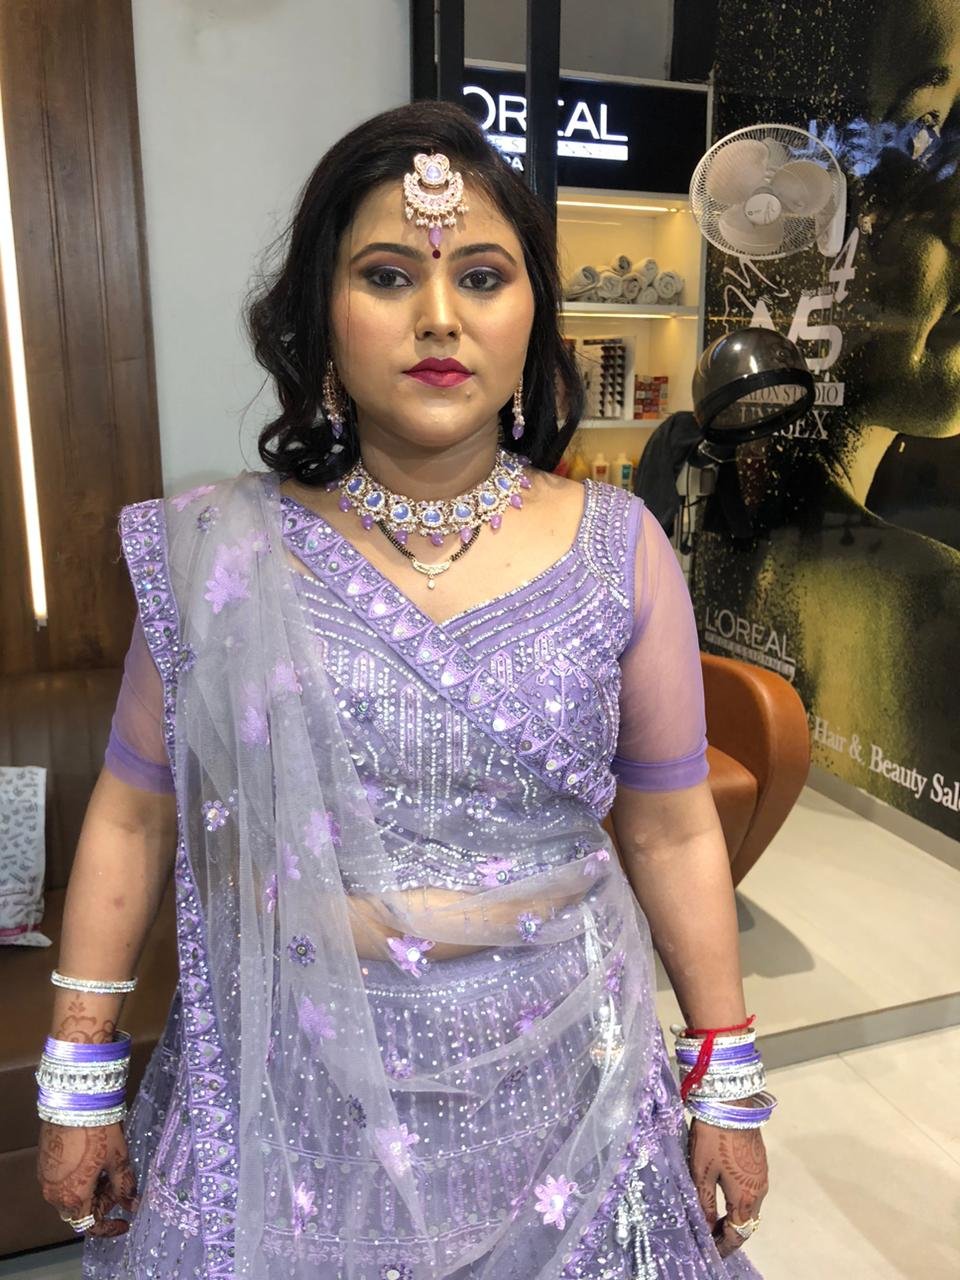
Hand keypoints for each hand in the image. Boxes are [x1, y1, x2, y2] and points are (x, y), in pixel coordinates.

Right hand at [37, 1122, 137, 1237]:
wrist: (75, 1102)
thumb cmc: (98, 1132)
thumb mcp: (118, 1159)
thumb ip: (124, 1185)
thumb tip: (132, 1204)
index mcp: (73, 1197)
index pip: (90, 1225)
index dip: (109, 1227)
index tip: (125, 1221)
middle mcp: (54, 1194)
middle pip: (79, 1211)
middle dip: (101, 1203)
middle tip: (119, 1186)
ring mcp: (46, 1179)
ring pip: (69, 1197)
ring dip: (90, 1191)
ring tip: (108, 1171)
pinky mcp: (44, 1164)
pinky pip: (61, 1183)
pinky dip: (78, 1181)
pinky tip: (93, 1163)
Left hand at [687, 1116, 767, 1258]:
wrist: (730, 1103)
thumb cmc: (713, 1139)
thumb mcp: (702, 1173)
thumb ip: (705, 1204)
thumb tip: (706, 1229)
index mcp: (746, 1197)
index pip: (738, 1233)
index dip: (724, 1246)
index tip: (711, 1252)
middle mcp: (760, 1190)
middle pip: (747, 1222)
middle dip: (729, 1233)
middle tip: (710, 1237)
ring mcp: (762, 1175)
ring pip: (750, 1207)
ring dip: (734, 1217)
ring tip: (714, 1220)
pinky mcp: (759, 1163)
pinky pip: (752, 1192)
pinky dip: (739, 1202)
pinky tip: (723, 1197)